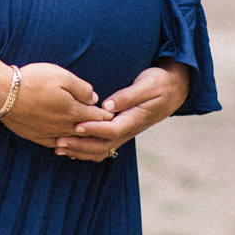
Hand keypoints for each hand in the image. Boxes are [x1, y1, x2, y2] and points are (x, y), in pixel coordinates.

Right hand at [0, 63, 99, 147]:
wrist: (2, 94)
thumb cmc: (33, 80)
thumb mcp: (62, 76)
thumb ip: (82, 88)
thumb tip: (94, 98)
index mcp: (73, 111)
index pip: (98, 116)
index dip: (108, 115)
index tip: (115, 114)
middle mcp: (64, 126)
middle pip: (88, 131)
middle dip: (99, 130)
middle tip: (109, 128)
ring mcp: (50, 134)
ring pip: (73, 140)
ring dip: (83, 139)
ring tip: (91, 138)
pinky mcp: (36, 137)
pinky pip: (56, 145)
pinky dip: (66, 145)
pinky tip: (67, 144)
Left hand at [54, 62, 191, 161]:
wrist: (175, 89)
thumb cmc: (160, 83)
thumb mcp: (147, 85)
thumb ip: (127, 96)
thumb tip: (107, 105)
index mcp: (135, 119)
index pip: (111, 130)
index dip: (93, 129)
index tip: (75, 125)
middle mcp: (129, 130)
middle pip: (102, 146)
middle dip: (79, 146)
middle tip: (58, 142)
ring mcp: (125, 132)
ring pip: (101, 150)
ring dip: (80, 151)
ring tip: (58, 148)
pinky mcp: (121, 130)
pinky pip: (103, 146)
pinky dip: (85, 149)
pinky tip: (71, 146)